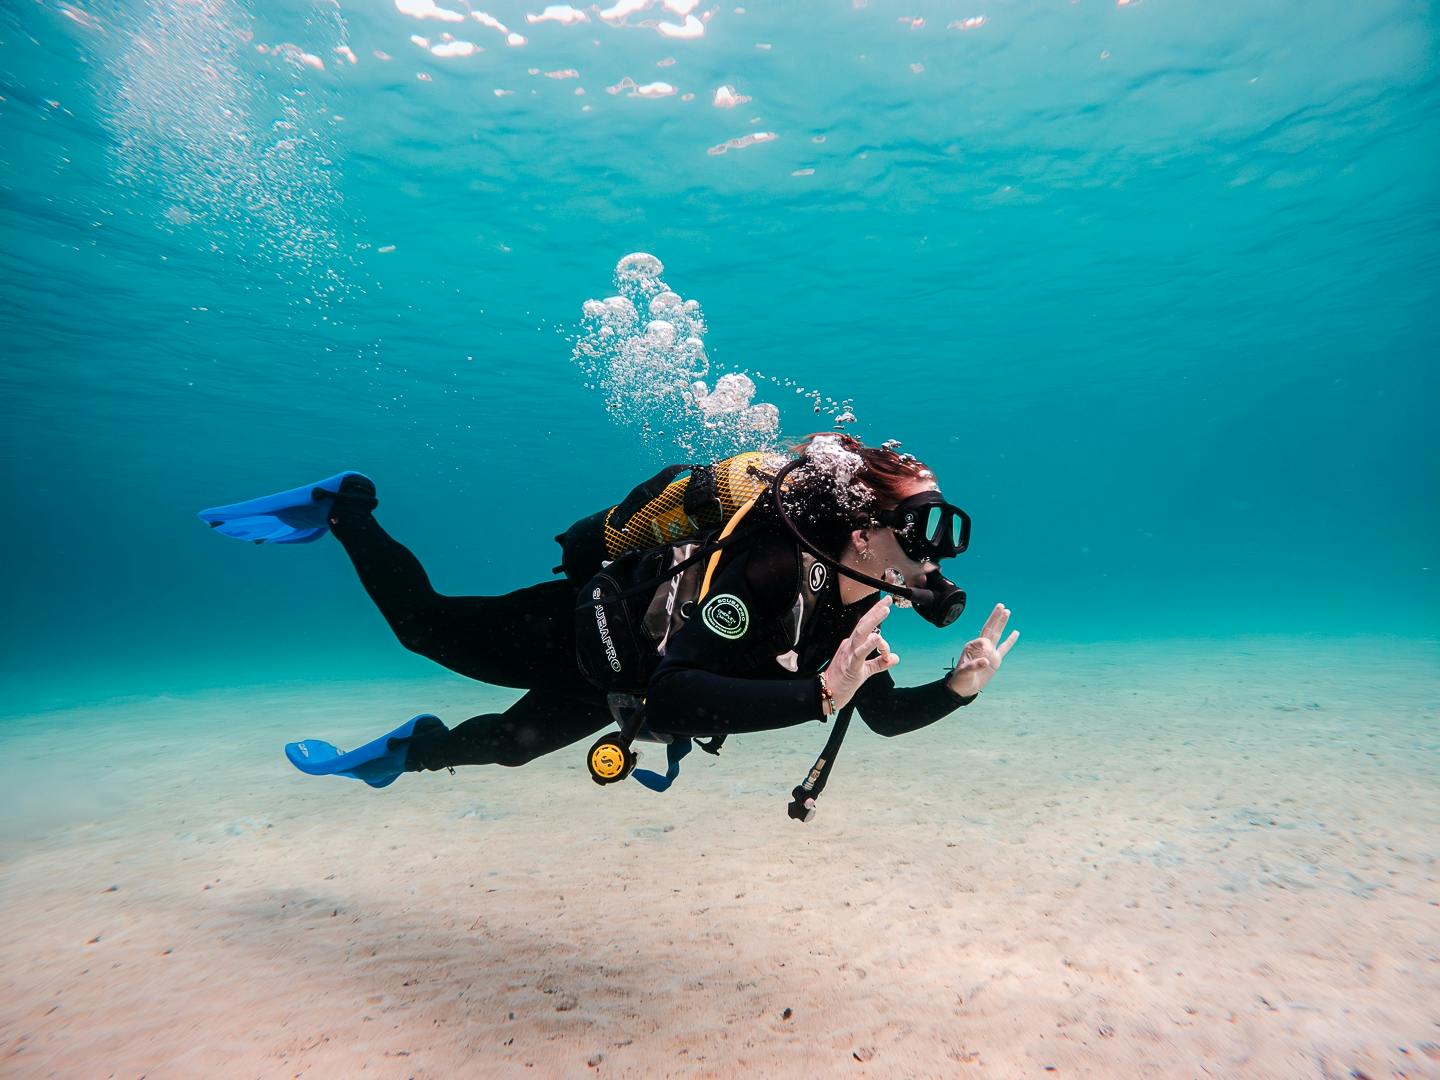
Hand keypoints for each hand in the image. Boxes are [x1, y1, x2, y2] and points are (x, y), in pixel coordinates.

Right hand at [824, 596, 900, 710]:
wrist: (828, 692)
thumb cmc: (844, 680)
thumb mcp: (866, 670)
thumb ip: (880, 663)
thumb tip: (896, 658)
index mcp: (852, 644)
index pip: (866, 626)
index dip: (876, 615)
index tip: (887, 606)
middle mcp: (850, 645)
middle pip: (864, 624)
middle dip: (876, 610)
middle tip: (887, 600)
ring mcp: (849, 654)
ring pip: (861, 633)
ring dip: (873, 621)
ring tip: (885, 611)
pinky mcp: (851, 666)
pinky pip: (859, 653)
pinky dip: (868, 645)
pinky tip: (876, 638)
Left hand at [946, 603, 1018, 698]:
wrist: (965, 687)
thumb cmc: (961, 678)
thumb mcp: (965, 672)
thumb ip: (974, 665)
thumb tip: (986, 660)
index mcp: (972, 646)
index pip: (982, 640)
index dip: (986, 647)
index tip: (985, 660)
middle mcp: (982, 646)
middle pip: (990, 628)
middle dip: (995, 617)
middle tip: (1001, 606)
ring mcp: (989, 652)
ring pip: (998, 634)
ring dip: (1002, 623)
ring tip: (1007, 611)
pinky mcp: (995, 659)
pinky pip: (1004, 648)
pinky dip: (1010, 640)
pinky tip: (1015, 632)